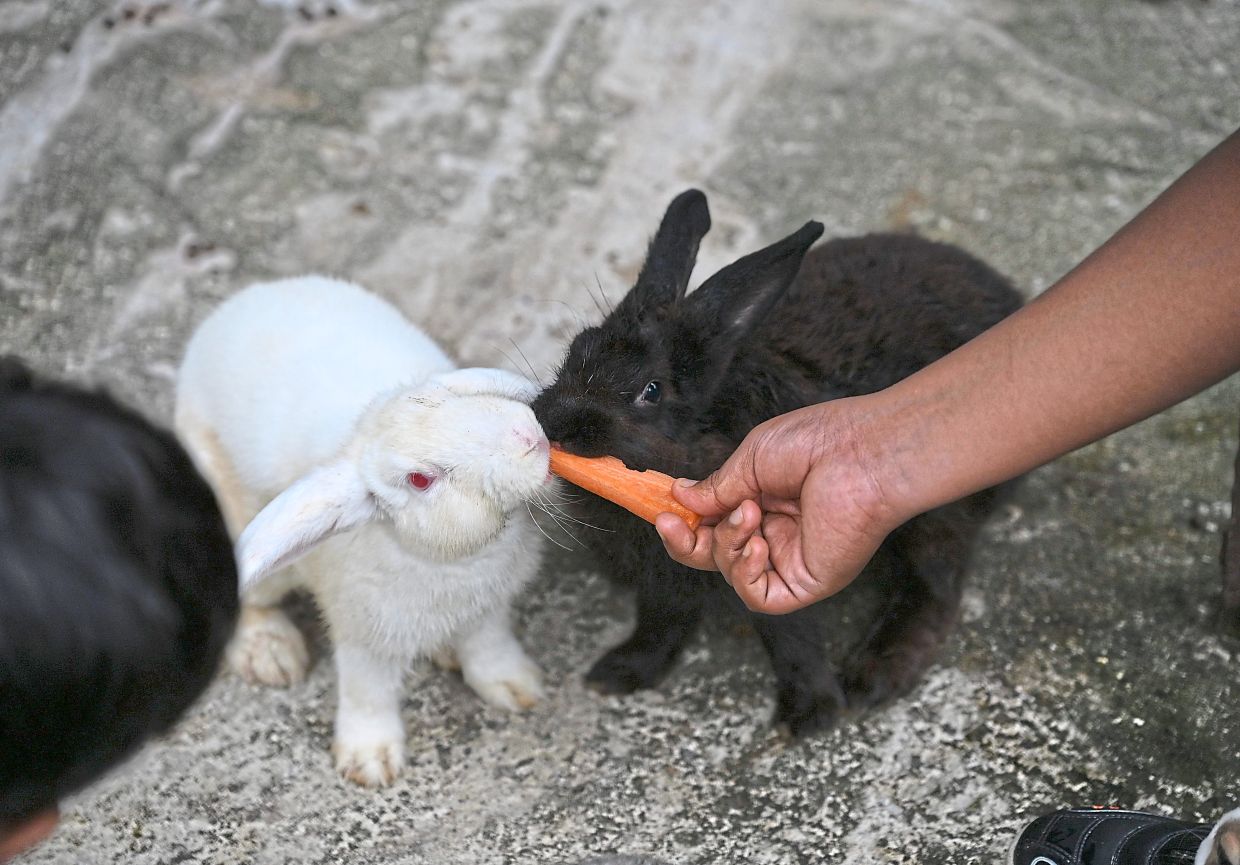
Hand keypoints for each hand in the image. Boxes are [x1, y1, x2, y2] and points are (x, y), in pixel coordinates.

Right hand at [655, 399, 900, 613]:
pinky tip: (757, 544)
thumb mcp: (751, 460)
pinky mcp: (807, 582)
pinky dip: (745, 573)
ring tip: (750, 512)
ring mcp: (791, 559)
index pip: (714, 524)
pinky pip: (760, 597)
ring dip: (727, 543)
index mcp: (765, 501)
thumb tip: (681, 498)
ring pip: (732, 573)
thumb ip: (716, 488)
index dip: (686, 524)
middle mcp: (777, 533)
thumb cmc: (818, 444)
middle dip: (688, 543)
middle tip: (672, 523)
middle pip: (716, 555)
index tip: (664, 511)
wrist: (863, 454)